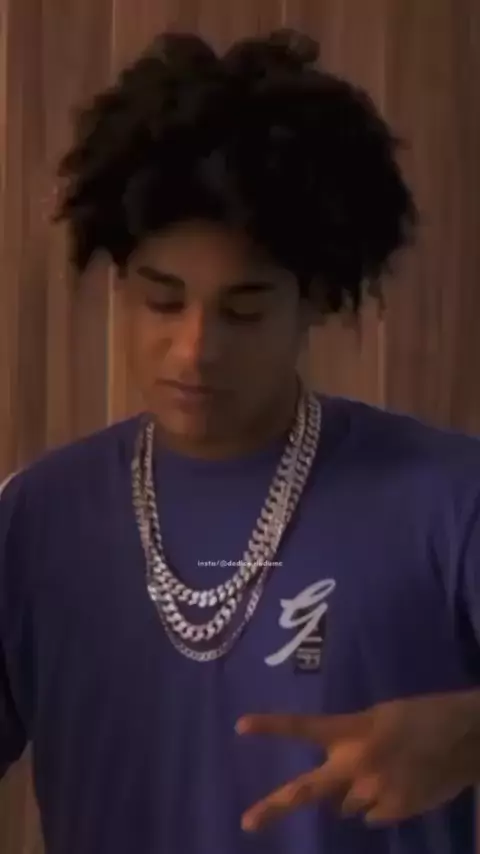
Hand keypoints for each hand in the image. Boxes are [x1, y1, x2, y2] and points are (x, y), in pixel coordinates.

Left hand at [236, 690, 479, 831]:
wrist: (466, 738)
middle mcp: (357, 763)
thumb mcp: (380, 716)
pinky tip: (401, 785)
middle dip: (274, 807)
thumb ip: (353, 739)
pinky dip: (380, 805)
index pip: (305, 727)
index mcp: (353, 729)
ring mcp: (374, 792)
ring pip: (346, 806)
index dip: (272, 727)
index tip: (240, 726)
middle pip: (307, 790)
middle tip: (246, 823)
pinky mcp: (395, 812)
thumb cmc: (422, 716)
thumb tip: (337, 771)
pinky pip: (373, 815)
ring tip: (384, 771)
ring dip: (353, 794)